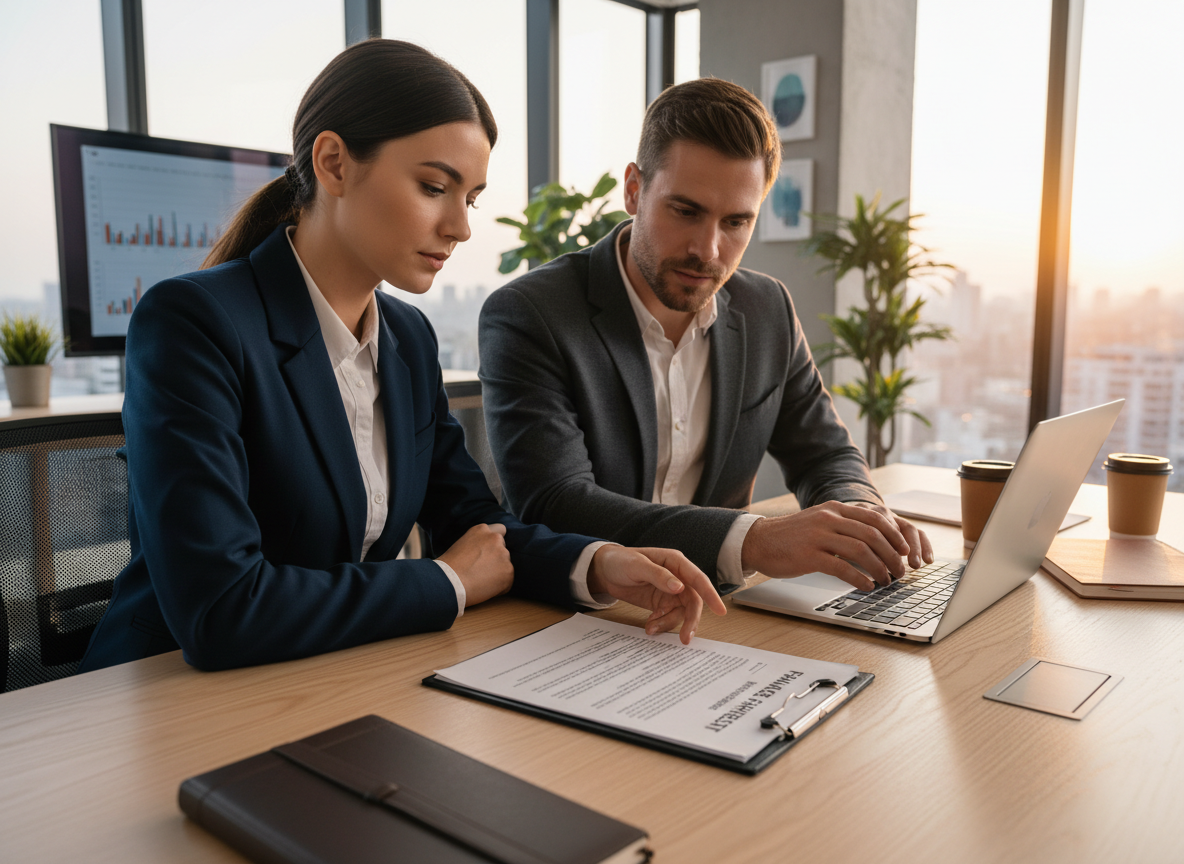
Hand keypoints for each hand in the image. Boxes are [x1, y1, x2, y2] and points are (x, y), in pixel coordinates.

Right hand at [438, 523, 513, 606]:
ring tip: (481, 581)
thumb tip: (484, 553)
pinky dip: (499, 587)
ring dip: (498, 573)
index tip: (490, 552)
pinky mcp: (508, 571)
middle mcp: (495, 539)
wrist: (449, 582)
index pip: (500, 530)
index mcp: (482, 530)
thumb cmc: (449, 567)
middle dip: (496, 559)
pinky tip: (484, 588)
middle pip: (503, 550)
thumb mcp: (462, 544)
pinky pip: (507, 581)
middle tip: (482, 570)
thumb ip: (477, 544)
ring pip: (505, 565)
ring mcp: (504, 554)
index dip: (495, 543)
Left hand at [586, 546, 726, 643]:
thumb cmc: (620, 560)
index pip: (698, 579)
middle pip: (692, 601)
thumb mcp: (636, 566)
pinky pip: (668, 617)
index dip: (710, 595)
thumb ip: (658, 575)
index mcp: (675, 562)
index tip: (720, 611)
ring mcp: (669, 591)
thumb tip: (679, 587)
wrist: (604, 570)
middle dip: (689, 620)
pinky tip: (649, 625)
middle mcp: (677, 577)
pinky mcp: (661, 603)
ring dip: (668, 624)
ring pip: (680, 613)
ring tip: (651, 628)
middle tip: (685, 638)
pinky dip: (660, 624)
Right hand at [740, 501, 933, 590]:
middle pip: (872, 534)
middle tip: (899, 570)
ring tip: (886, 580)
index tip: (904, 550)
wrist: (759, 541)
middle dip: (891, 555)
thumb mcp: (819, 522)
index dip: (894, 535)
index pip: (873, 518)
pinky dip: (859, 578)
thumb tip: (873, 542)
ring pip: (861, 551)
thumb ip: (842, 526)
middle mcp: (828, 519)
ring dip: (879, 568)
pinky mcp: (809, 555)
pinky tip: (866, 586)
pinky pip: (842, 568)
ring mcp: (818, 536)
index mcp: (834, 509)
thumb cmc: (790, 537)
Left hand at [847, 502, 932, 569]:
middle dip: (895, 550)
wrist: (849, 517)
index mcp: (859, 514)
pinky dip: (924, 545)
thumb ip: (846, 549)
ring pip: (907, 528)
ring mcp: (892, 517)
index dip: (877, 547)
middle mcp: (877, 512)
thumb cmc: (844, 535)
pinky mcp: (902, 523)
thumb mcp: (841, 540)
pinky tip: (928, 560)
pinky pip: (917, 532)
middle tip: (898, 570)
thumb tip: (853, 568)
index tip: (880, 566)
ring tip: (914, 566)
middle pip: (891, 527)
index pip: (871, 527)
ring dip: (913, 548)